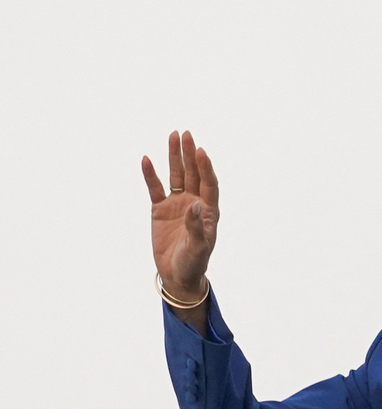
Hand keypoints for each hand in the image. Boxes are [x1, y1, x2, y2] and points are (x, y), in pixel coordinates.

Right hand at [142, 131, 219, 300]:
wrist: (178, 274)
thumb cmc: (194, 262)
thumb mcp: (198, 247)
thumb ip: (196, 226)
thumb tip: (195, 205)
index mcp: (209, 210)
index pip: (209, 183)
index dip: (205, 167)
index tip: (200, 151)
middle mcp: (194, 202)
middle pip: (192, 173)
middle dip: (189, 154)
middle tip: (185, 134)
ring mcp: (177, 204)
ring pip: (176, 176)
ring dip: (174, 157)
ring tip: (172, 136)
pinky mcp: (160, 210)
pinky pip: (155, 188)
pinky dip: (150, 175)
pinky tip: (146, 159)